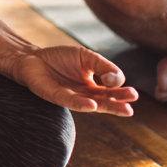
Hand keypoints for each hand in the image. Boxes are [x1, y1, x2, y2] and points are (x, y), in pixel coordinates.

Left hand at [13, 45, 137, 115]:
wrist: (33, 58)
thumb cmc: (60, 58)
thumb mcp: (86, 57)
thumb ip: (103, 66)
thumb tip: (117, 78)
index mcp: (93, 85)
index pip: (111, 90)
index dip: (120, 87)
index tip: (127, 85)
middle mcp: (84, 94)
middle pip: (105, 100)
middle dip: (120, 102)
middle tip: (133, 102)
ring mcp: (71, 97)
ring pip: (92, 104)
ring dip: (108, 107)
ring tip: (125, 109)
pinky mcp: (56, 96)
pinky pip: (71, 101)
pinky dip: (82, 104)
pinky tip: (93, 105)